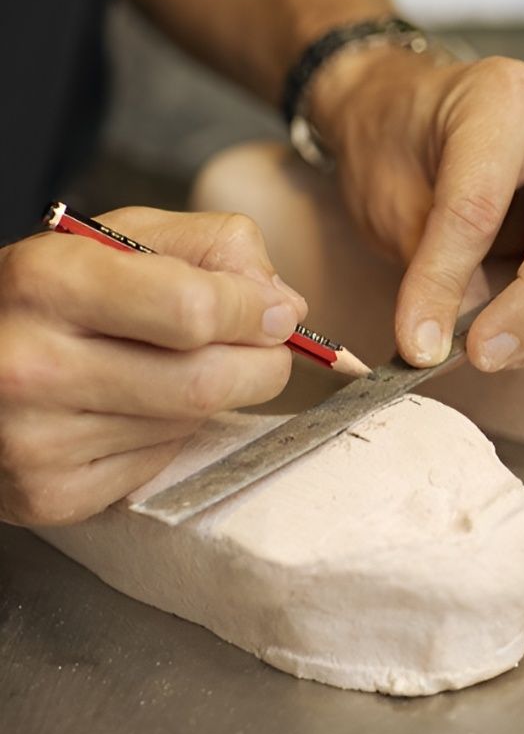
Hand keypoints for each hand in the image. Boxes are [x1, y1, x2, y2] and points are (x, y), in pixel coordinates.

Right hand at [0, 209, 305, 526]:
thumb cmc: (53, 298)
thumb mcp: (119, 239)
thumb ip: (213, 247)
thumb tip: (283, 304)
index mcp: (48, 281)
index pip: (195, 310)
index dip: (254, 311)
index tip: (273, 311)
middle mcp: (31, 363)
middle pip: (206, 380)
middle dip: (260, 364)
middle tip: (260, 349)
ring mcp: (36, 438)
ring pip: (190, 424)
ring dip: (211, 398)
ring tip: (170, 370)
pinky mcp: (49, 494)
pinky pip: (159, 465)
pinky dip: (170, 438)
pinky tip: (134, 410)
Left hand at [310, 50, 523, 378]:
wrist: (414, 110)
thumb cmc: (398, 143)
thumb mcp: (390, 198)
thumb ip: (430, 265)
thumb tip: (443, 345)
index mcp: (503, 97)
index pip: (483, 202)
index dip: (449, 280)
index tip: (421, 342)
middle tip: (486, 354)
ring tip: (513, 356)